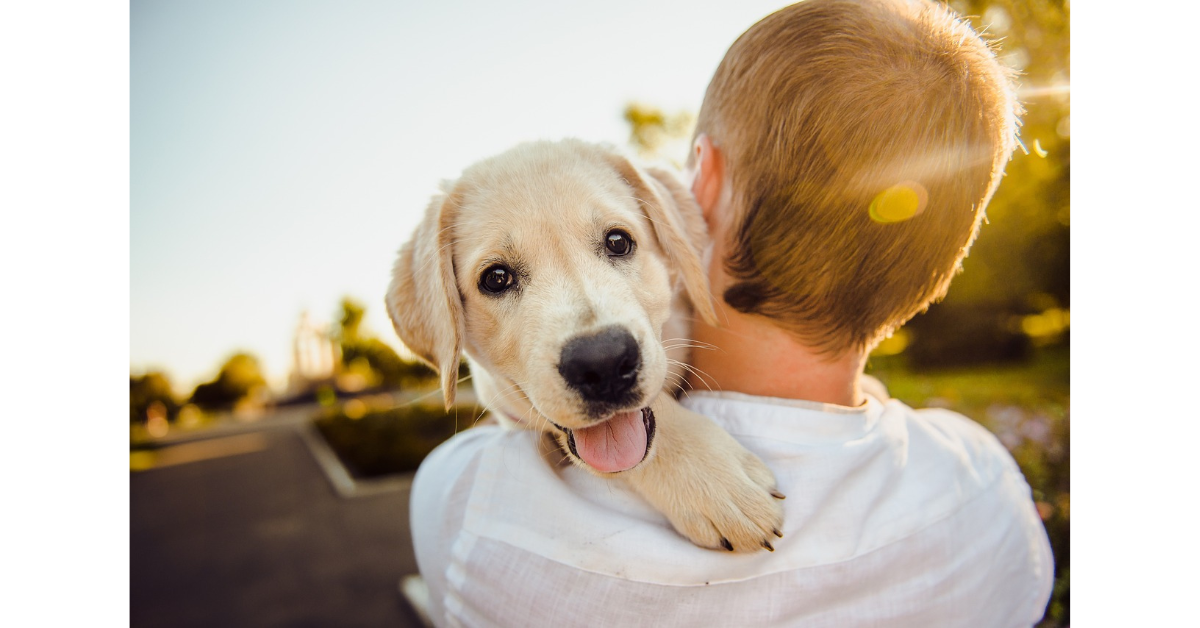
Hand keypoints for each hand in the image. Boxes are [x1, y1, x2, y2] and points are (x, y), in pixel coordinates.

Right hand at [621, 395, 784, 551]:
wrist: (647, 434)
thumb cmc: (690, 434)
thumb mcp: (729, 444)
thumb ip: (752, 468)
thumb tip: (774, 494)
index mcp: (738, 468)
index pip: (769, 501)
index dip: (774, 513)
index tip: (772, 515)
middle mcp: (723, 489)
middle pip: (758, 523)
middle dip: (765, 532)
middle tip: (764, 534)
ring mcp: (702, 504)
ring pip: (737, 536)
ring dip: (747, 543)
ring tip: (746, 541)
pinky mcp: (680, 515)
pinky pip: (707, 540)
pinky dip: (718, 542)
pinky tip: (721, 539)